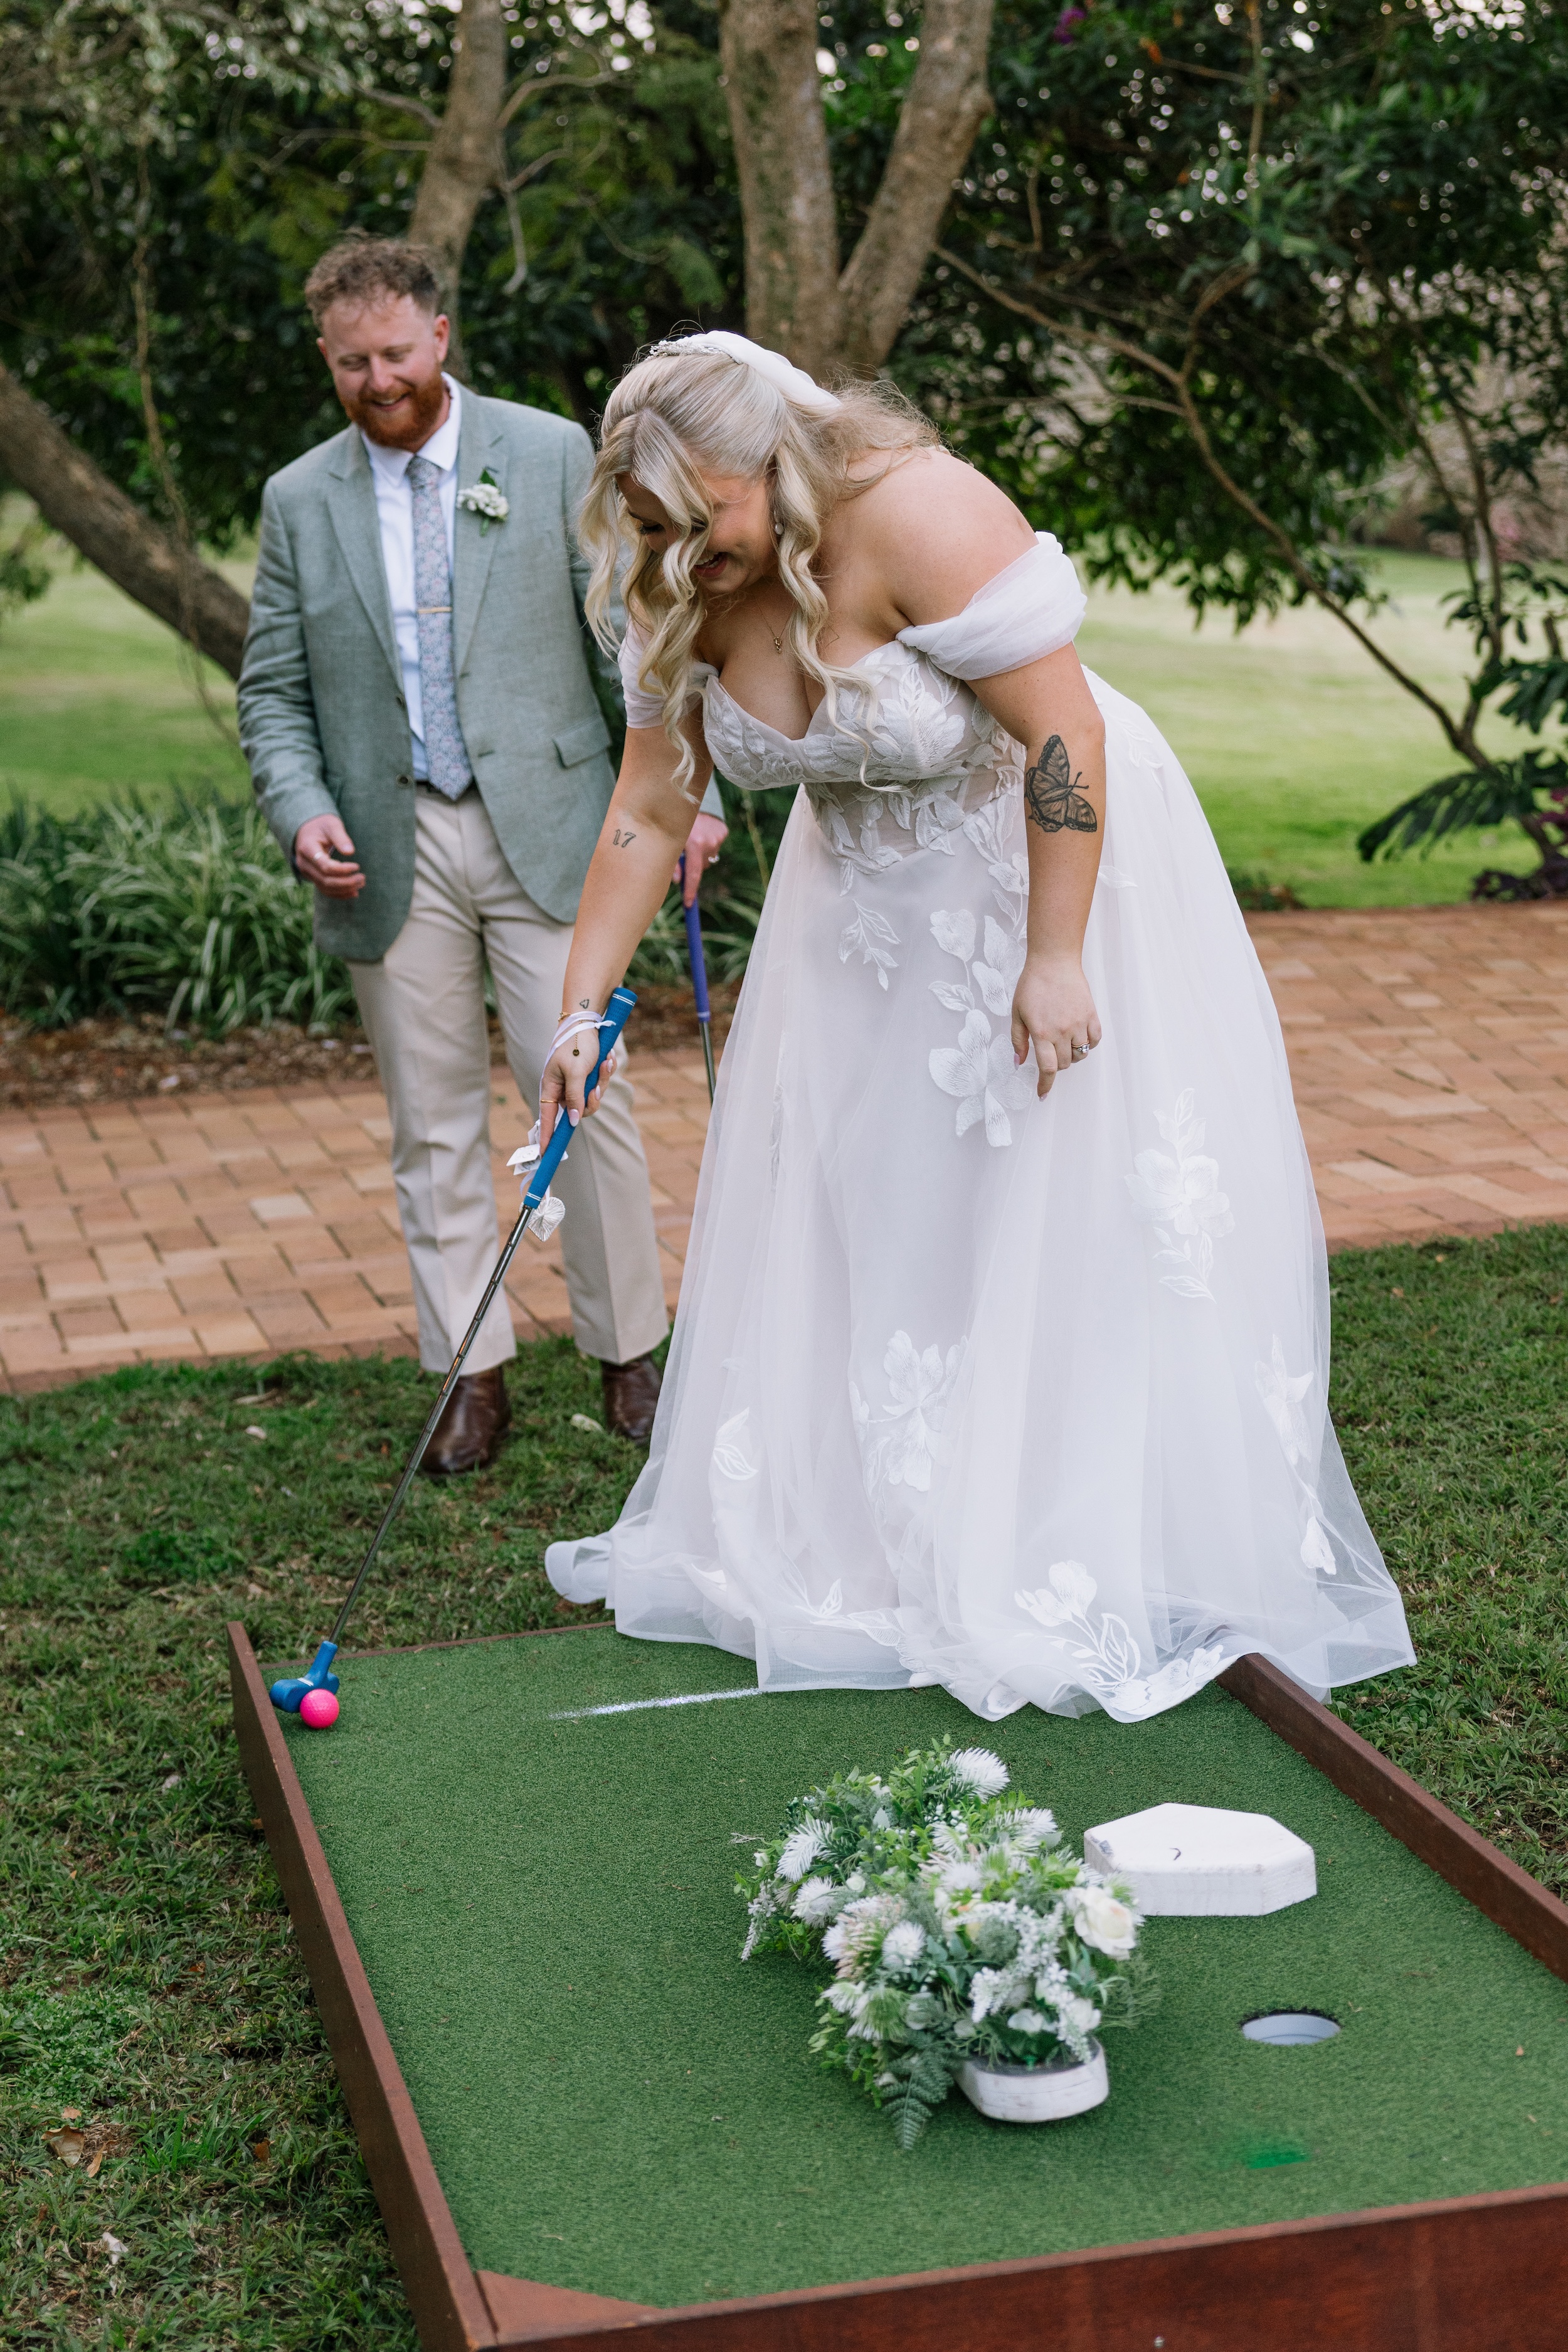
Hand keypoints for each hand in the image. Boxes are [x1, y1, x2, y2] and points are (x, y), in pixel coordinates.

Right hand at [294, 812, 365, 899]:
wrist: (308, 830)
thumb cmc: (322, 825)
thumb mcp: (332, 825)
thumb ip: (340, 837)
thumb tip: (350, 852)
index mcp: (307, 848)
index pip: (325, 866)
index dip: (342, 870)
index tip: (357, 866)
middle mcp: (304, 863)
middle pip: (325, 880)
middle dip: (346, 882)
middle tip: (362, 878)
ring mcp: (306, 872)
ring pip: (325, 888)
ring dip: (344, 889)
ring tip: (361, 883)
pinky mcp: (312, 877)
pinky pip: (325, 890)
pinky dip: (339, 894)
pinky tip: (354, 892)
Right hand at [537, 1028, 617, 1151]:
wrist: (588, 1022)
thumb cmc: (577, 1044)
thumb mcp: (576, 1072)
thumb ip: (574, 1098)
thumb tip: (572, 1121)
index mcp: (551, 1087)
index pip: (546, 1118)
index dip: (547, 1136)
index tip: (545, 1154)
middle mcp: (562, 1089)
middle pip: (578, 1111)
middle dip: (592, 1099)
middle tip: (598, 1085)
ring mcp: (575, 1084)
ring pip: (592, 1099)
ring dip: (602, 1082)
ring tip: (606, 1062)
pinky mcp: (588, 1078)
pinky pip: (599, 1086)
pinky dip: (606, 1074)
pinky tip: (608, 1059)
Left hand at [675, 812, 727, 906]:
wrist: (688, 798)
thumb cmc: (673, 822)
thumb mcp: (668, 841)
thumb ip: (671, 862)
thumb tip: (677, 881)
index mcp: (693, 844)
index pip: (693, 874)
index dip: (690, 890)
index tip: (689, 904)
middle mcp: (708, 841)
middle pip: (701, 866)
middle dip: (693, 864)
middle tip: (685, 851)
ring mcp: (717, 837)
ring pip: (708, 856)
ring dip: (700, 852)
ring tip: (693, 836)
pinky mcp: (723, 831)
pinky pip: (714, 846)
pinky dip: (708, 843)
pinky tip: (701, 831)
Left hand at [1011, 953, 1101, 1097]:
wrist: (1054, 961)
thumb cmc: (1032, 985)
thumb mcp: (1017, 1013)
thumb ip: (1018, 1040)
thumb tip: (1019, 1063)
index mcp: (1042, 1032)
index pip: (1047, 1069)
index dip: (1045, 1085)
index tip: (1043, 1094)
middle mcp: (1062, 1031)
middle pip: (1064, 1064)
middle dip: (1056, 1065)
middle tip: (1049, 1053)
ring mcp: (1079, 1023)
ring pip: (1080, 1054)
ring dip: (1071, 1056)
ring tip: (1063, 1044)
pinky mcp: (1091, 1014)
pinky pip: (1095, 1040)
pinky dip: (1088, 1044)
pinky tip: (1079, 1038)